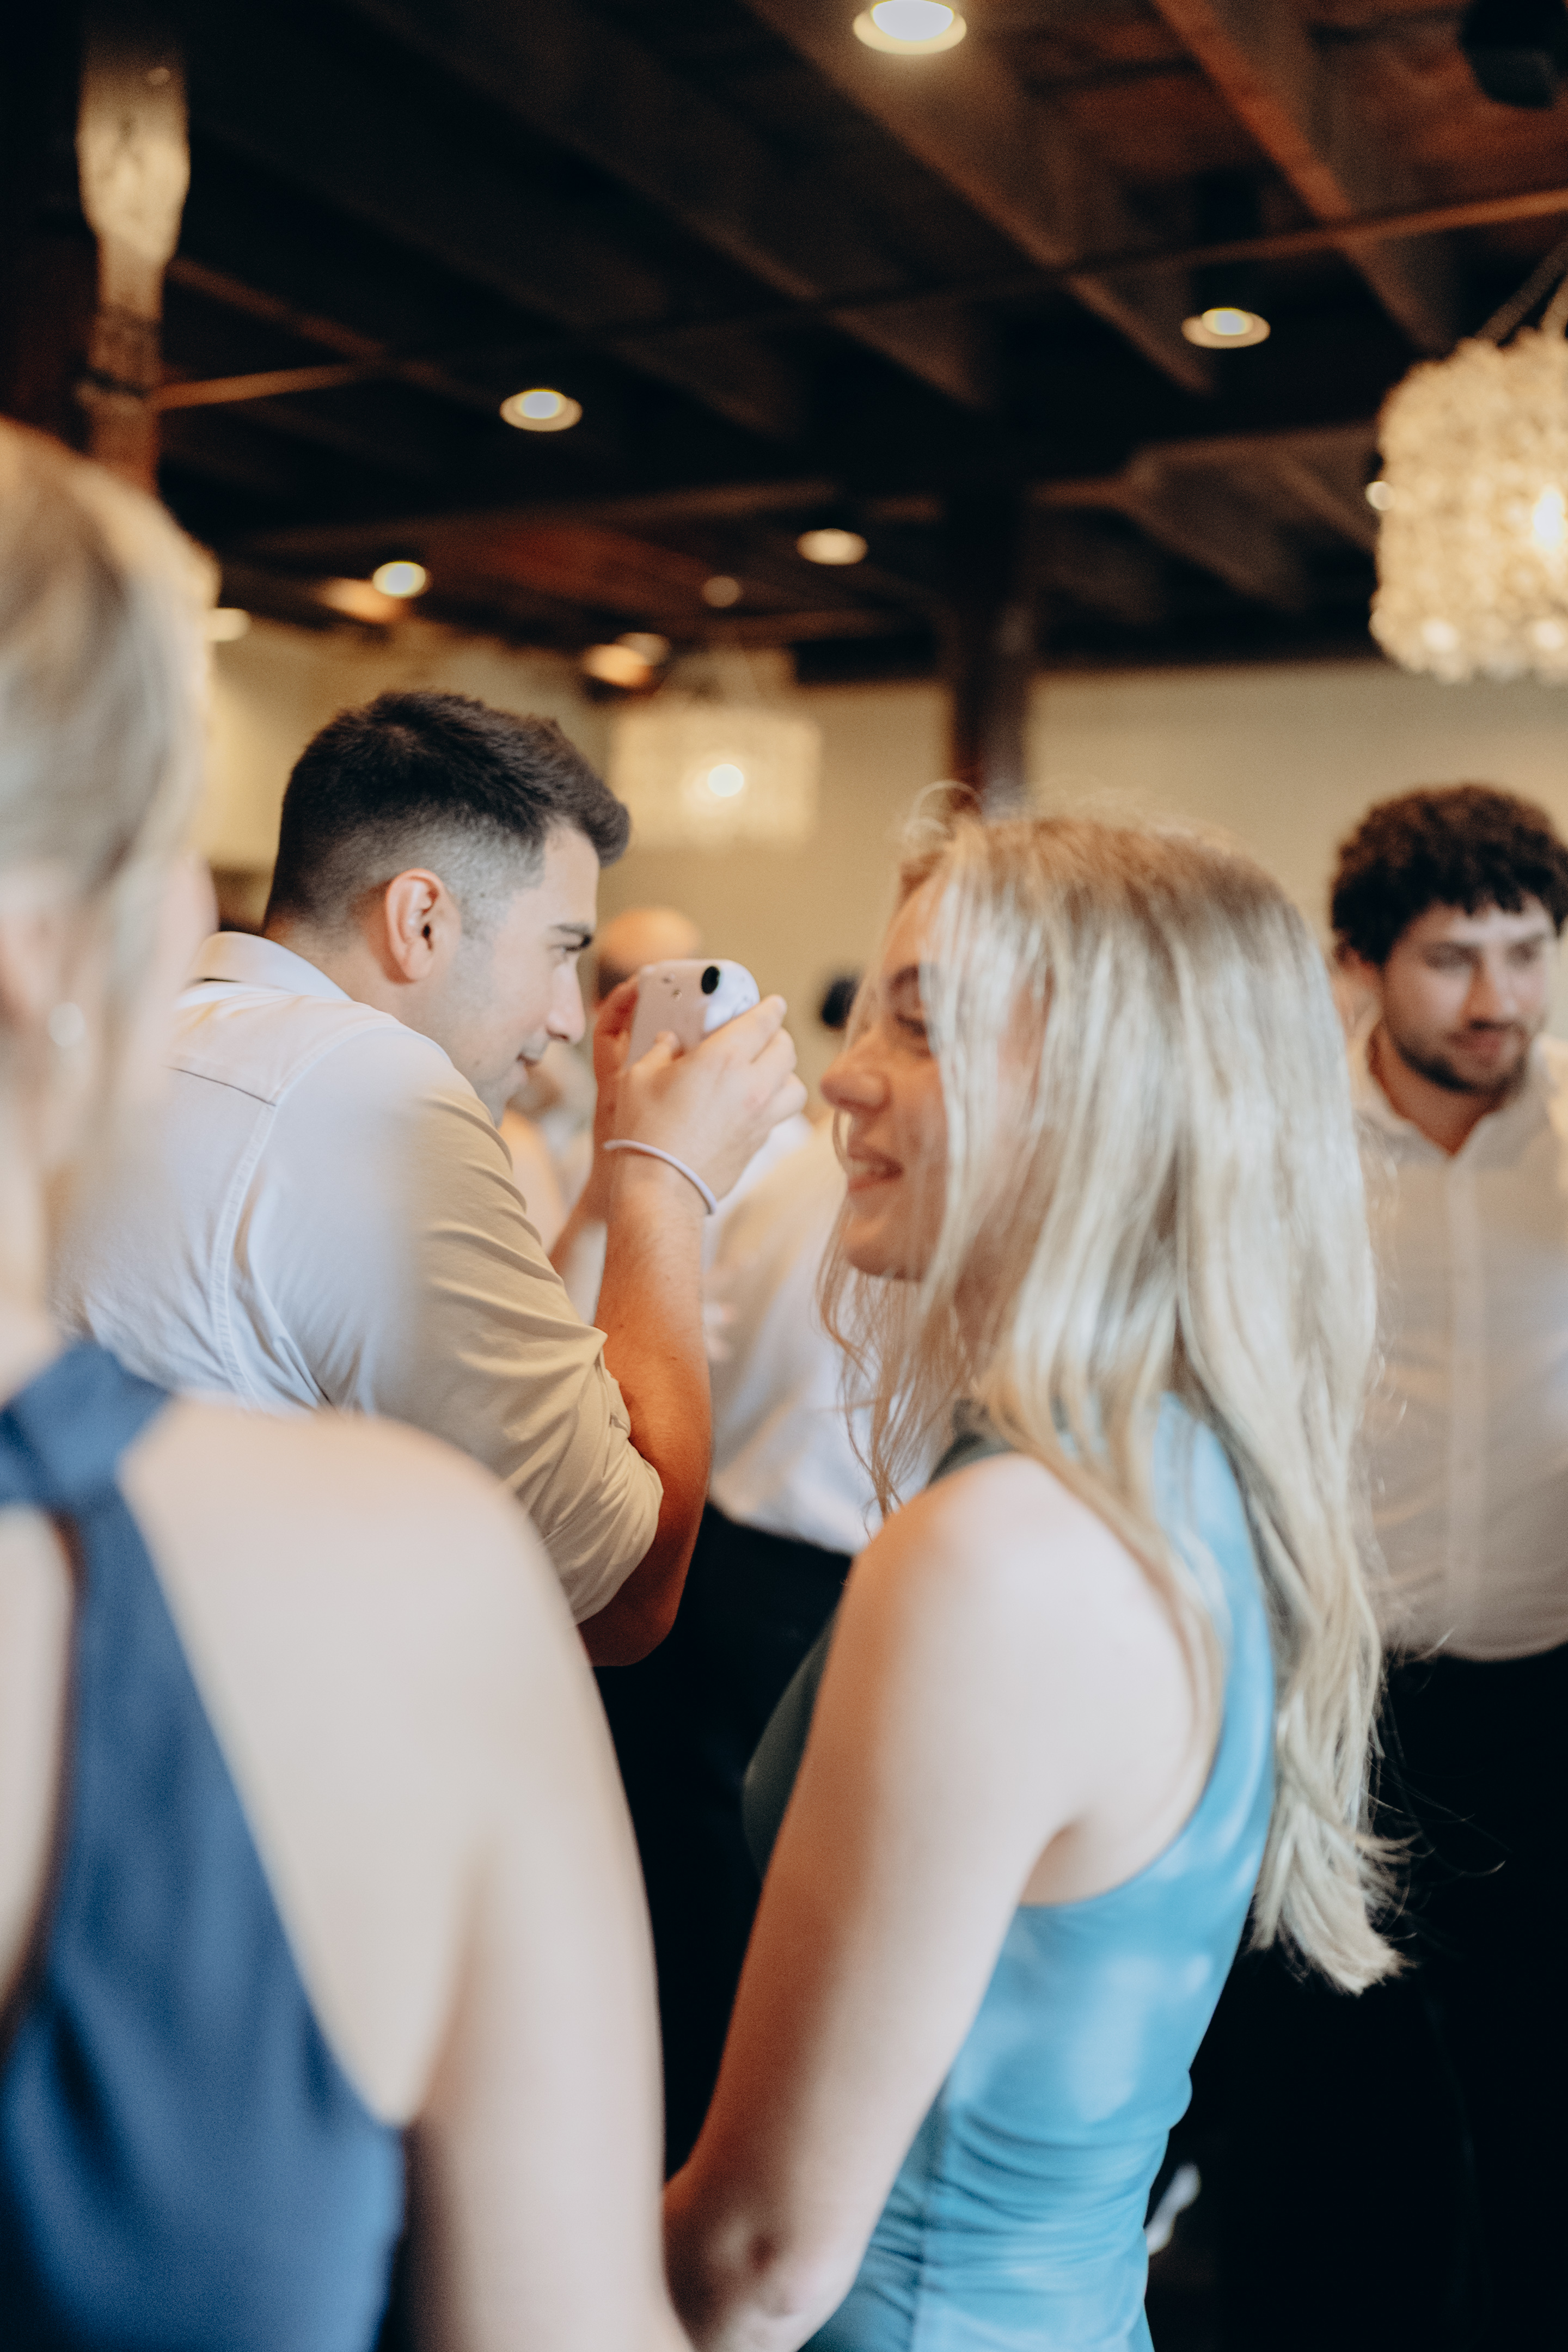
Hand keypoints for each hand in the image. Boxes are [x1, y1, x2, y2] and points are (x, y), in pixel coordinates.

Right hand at [612, 993, 805, 1205]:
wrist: (660, 1188)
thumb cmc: (645, 1131)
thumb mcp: (639, 1077)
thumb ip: (660, 1050)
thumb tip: (670, 1041)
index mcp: (724, 1058)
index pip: (764, 1021)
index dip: (770, 1007)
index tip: (772, 1003)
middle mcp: (752, 1085)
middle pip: (786, 1049)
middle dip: (777, 1036)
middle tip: (762, 1034)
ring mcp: (761, 1117)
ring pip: (794, 1085)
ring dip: (784, 1073)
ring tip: (766, 1071)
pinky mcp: (759, 1143)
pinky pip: (781, 1115)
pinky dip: (774, 1103)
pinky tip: (752, 1103)